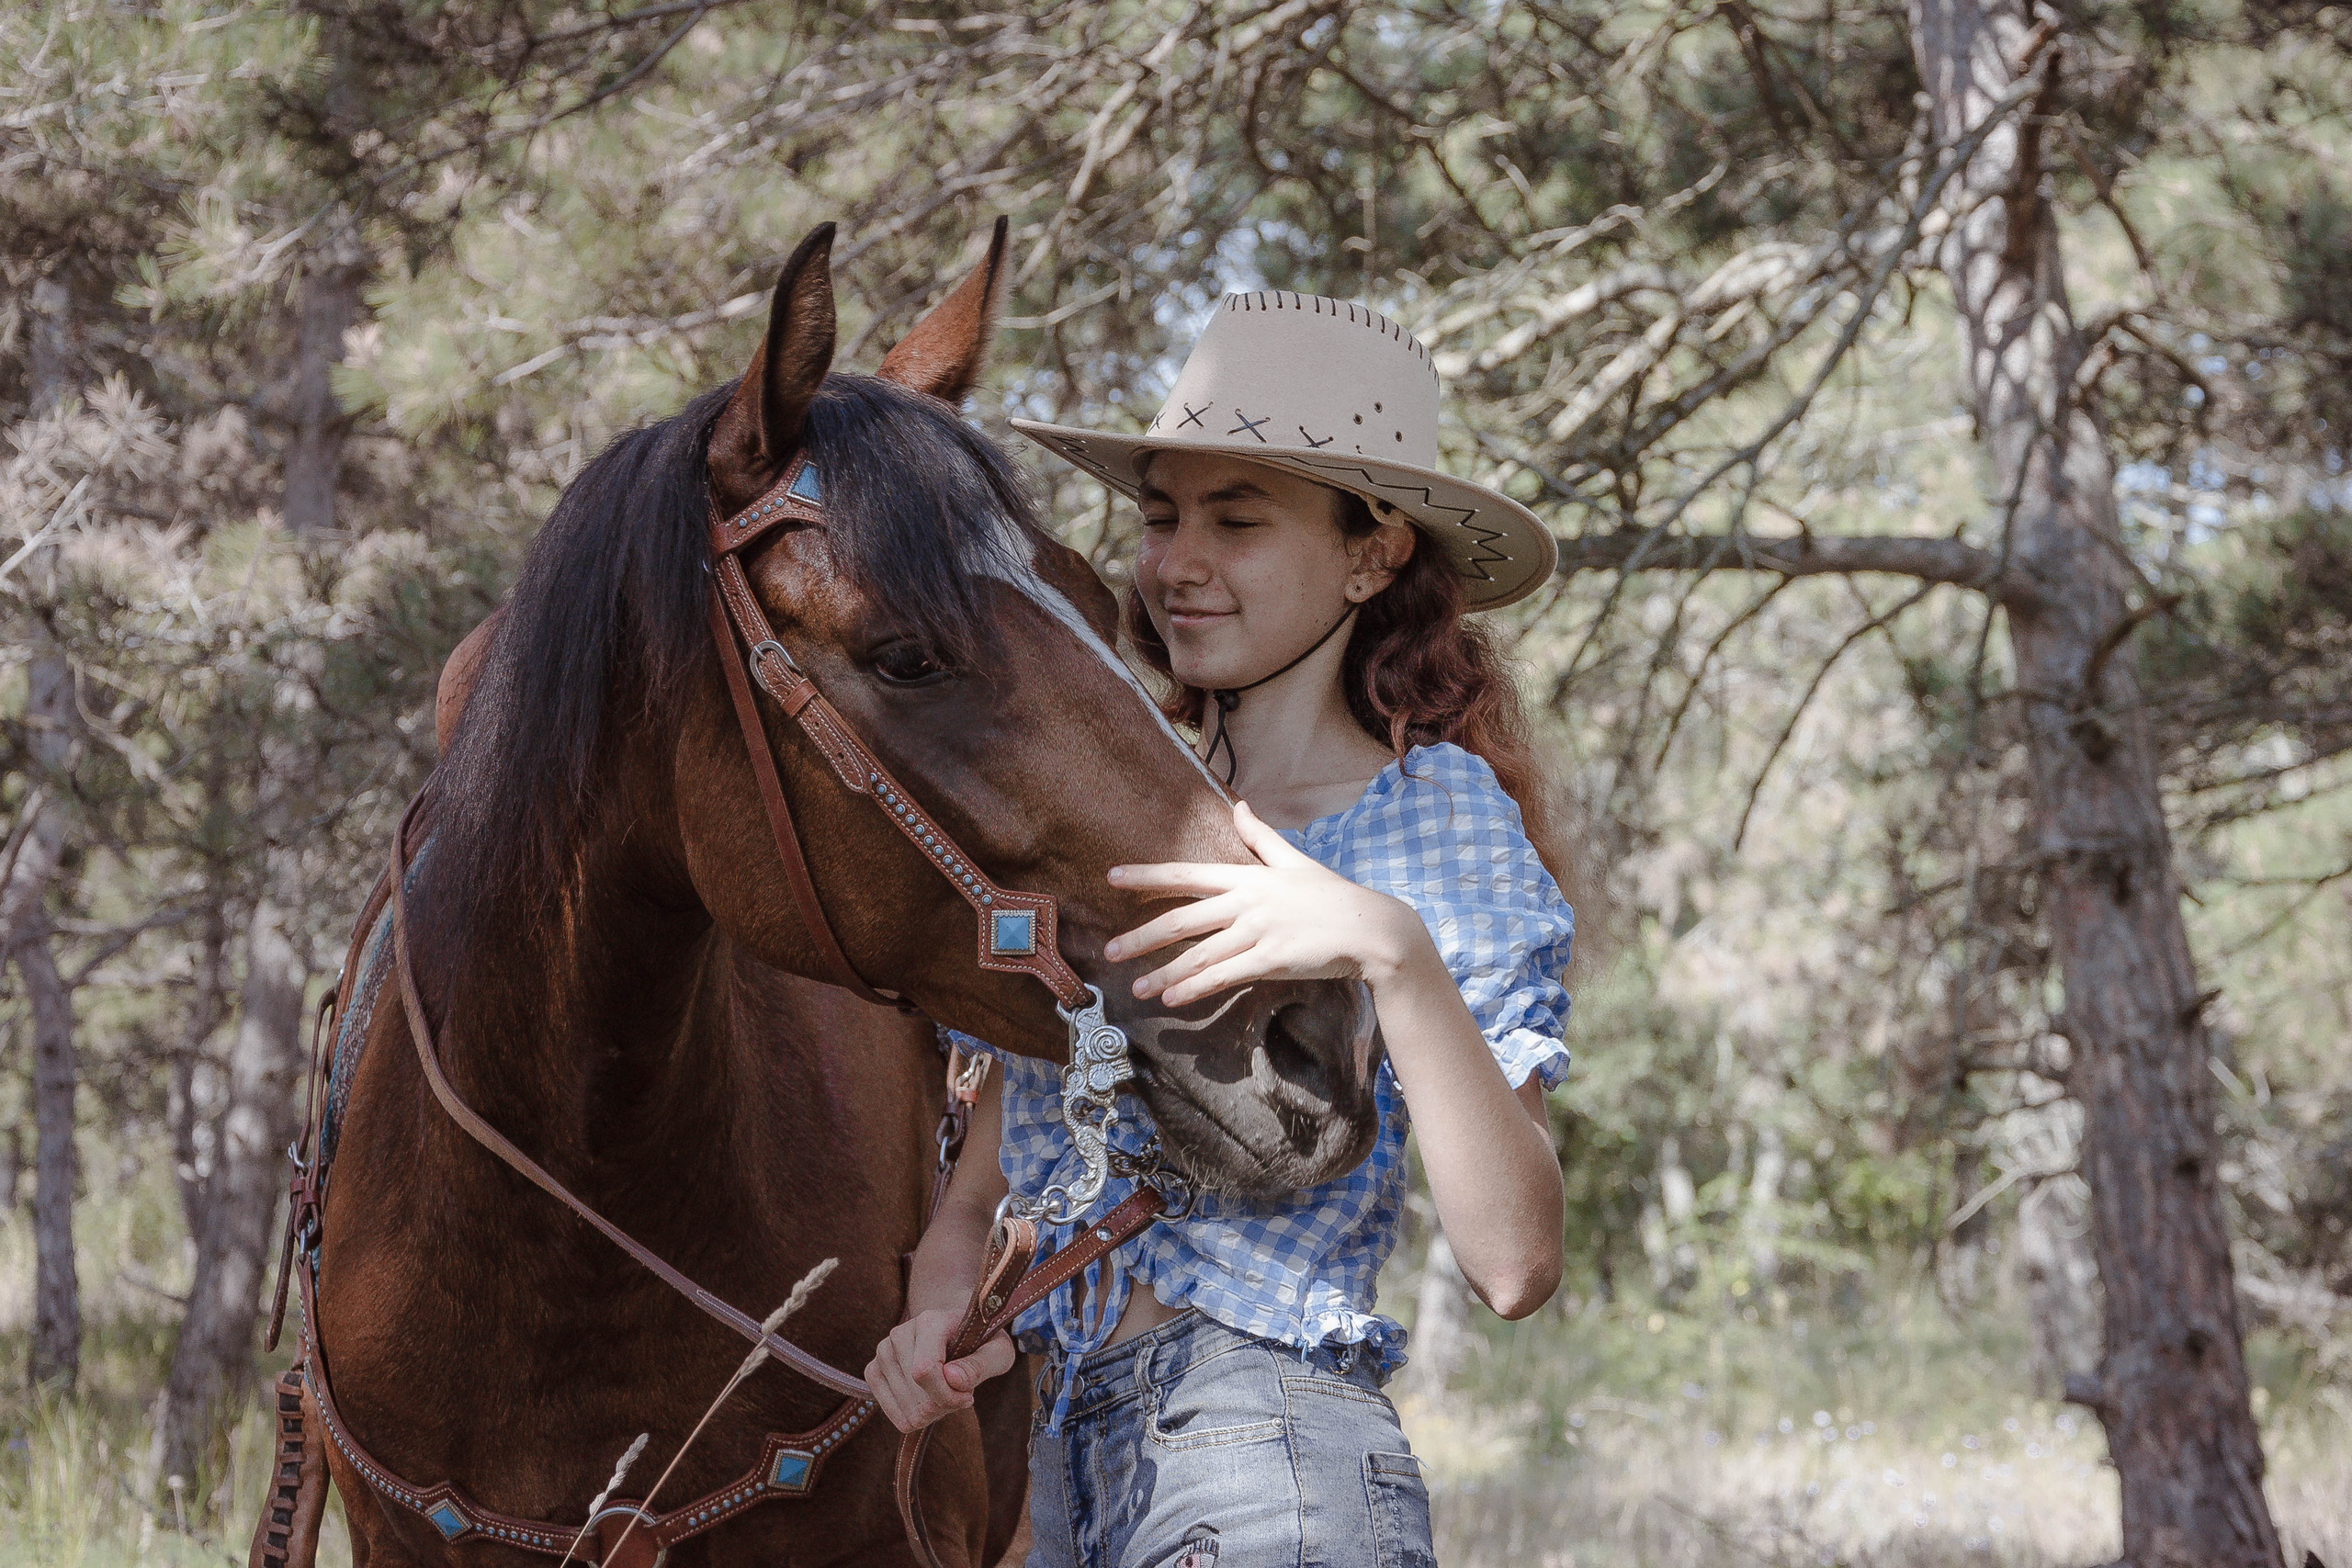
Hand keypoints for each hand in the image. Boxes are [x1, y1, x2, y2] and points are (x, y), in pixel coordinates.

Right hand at [864, 1308, 1016, 1433]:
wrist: (955, 1327)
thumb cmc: (980, 1341)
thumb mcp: (997, 1351)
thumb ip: (981, 1365)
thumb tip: (952, 1379)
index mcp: (930, 1321)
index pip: (924, 1371)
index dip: (947, 1396)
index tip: (968, 1397)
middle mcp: (901, 1333)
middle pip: (915, 1394)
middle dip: (944, 1405)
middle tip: (960, 1394)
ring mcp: (884, 1351)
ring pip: (904, 1407)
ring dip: (930, 1411)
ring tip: (946, 1392)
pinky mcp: (874, 1368)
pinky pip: (889, 1410)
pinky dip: (911, 1415)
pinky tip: (927, 1401)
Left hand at [1105, 801, 1431, 1007]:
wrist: (1371, 929)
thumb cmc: (1333, 895)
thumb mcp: (1295, 859)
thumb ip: (1261, 836)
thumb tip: (1238, 805)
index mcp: (1249, 876)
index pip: (1188, 873)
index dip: (1148, 875)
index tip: (1113, 877)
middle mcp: (1248, 901)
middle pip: (1183, 918)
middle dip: (1142, 937)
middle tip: (1109, 950)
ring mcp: (1259, 931)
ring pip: (1199, 954)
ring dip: (1163, 972)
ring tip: (1135, 989)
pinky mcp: (1272, 960)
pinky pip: (1225, 977)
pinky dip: (1195, 988)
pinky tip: (1172, 998)